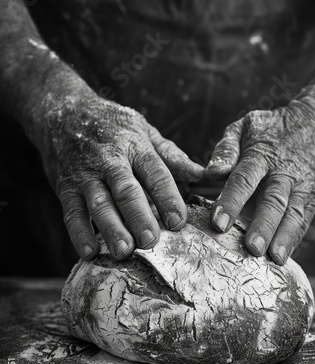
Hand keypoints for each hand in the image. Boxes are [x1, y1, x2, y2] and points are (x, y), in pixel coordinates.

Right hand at [29, 88, 203, 260]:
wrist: (63, 111)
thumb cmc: (113, 126)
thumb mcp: (144, 132)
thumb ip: (172, 156)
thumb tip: (203, 175)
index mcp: (135, 146)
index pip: (154, 172)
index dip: (167, 197)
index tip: (179, 221)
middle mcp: (110, 160)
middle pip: (126, 190)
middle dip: (138, 216)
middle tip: (150, 240)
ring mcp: (85, 174)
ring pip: (98, 203)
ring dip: (111, 228)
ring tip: (123, 251)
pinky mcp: (65, 187)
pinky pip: (71, 212)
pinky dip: (78, 233)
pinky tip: (89, 252)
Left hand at [205, 100, 314, 264]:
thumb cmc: (270, 131)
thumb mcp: (245, 128)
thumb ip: (226, 149)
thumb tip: (212, 172)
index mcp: (261, 155)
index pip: (244, 179)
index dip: (231, 201)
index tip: (218, 223)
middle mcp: (283, 173)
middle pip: (273, 201)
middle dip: (262, 225)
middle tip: (251, 248)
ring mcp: (302, 187)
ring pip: (293, 214)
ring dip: (283, 237)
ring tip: (273, 259)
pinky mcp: (314, 198)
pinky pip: (304, 220)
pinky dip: (294, 239)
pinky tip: (282, 258)